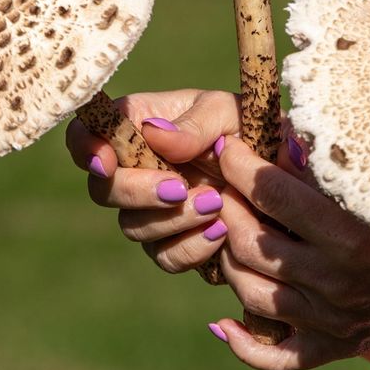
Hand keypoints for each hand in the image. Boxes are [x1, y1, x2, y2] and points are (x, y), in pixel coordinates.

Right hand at [65, 90, 242, 272]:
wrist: (284, 173)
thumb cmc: (250, 127)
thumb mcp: (228, 112)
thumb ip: (195, 123)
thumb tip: (153, 135)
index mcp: (138, 126)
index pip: (86, 134)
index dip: (85, 148)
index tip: (105, 162)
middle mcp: (136, 170)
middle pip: (103, 190)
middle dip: (137, 192)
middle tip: (179, 188)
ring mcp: (152, 211)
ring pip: (133, 227)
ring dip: (170, 220)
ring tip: (216, 203)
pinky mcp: (176, 244)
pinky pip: (166, 256)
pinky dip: (190, 247)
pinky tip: (221, 231)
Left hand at [209, 136, 369, 369]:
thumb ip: (336, 161)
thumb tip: (280, 124)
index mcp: (355, 237)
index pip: (275, 196)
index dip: (241, 166)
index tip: (227, 144)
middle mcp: (339, 284)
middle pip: (251, 244)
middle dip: (227, 207)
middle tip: (218, 184)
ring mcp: (332, 321)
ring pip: (250, 292)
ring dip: (227, 258)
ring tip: (224, 230)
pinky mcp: (332, 347)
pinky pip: (275, 356)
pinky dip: (243, 342)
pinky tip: (222, 321)